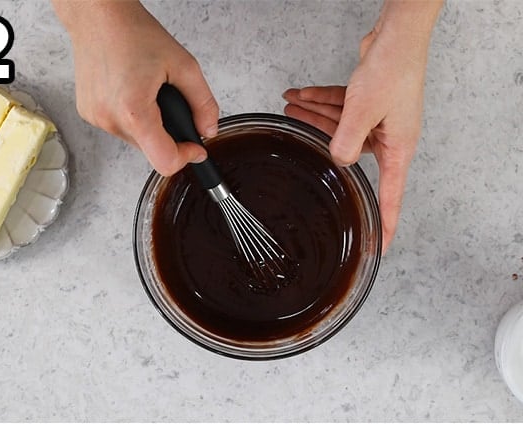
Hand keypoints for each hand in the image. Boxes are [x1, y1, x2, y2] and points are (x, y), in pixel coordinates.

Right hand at [53, 0, 217, 175]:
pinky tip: (128, 88)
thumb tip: (208, 129)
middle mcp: (109, 120)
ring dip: (147, 123)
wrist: (98, 18)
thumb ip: (203, 103)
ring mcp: (95, 118)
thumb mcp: (183, 65)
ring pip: (134, 139)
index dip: (185, 157)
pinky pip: (117, 126)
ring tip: (146, 89)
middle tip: (169, 101)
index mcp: (133, 111)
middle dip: (167, 133)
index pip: (164, 161)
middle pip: (150, 150)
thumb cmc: (133, 33)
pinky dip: (129, 115)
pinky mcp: (87, 113)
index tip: (194, 146)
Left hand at [283, 1, 440, 250]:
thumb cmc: (391, 71)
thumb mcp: (363, 113)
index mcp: (397, 146)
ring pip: (341, 125)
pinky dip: (321, 101)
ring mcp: (379, 117)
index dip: (386, 222)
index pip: (392, 194)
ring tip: (290, 108)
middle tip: (298, 145)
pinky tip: (299, 96)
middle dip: (322, 142)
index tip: (381, 245)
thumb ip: (347, 141)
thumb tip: (339, 161)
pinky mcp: (370, 99)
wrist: (397, 36)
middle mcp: (390, 135)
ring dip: (314, 116)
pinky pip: (342, 107)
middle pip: (351, 152)